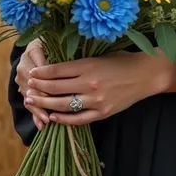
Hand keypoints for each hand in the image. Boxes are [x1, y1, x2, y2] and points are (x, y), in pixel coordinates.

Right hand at [15, 38, 49, 130]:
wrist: (35, 47)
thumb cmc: (46, 44)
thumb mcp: (46, 45)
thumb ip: (48, 56)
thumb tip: (52, 69)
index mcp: (28, 59)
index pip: (37, 75)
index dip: (45, 85)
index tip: (55, 95)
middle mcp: (22, 72)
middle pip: (32, 89)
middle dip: (41, 102)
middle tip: (50, 113)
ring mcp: (22, 83)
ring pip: (30, 99)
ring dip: (38, 111)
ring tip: (46, 121)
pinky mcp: (25, 91)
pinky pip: (29, 103)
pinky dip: (35, 115)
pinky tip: (41, 125)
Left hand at [26, 50, 175, 125]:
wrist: (146, 74)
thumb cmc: (122, 61)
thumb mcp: (100, 56)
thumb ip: (80, 63)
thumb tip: (56, 67)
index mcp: (89, 64)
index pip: (58, 70)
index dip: (42, 72)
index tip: (32, 72)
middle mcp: (90, 83)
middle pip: (57, 87)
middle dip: (40, 87)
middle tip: (29, 86)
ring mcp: (96, 100)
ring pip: (63, 104)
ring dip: (46, 103)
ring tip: (34, 101)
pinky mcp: (103, 112)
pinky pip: (78, 119)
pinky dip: (64, 119)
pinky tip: (53, 117)